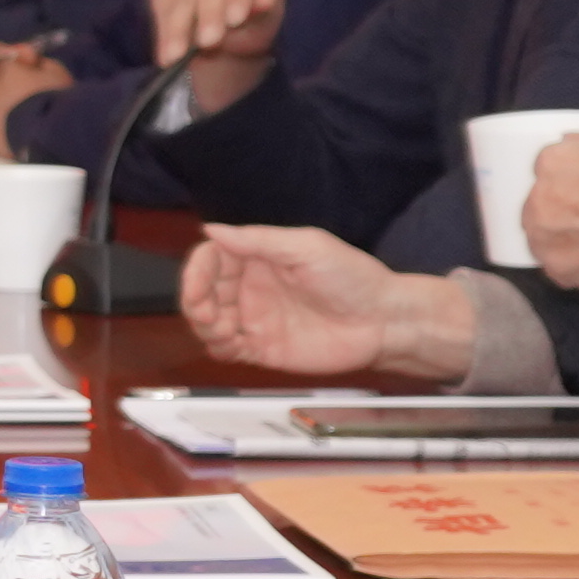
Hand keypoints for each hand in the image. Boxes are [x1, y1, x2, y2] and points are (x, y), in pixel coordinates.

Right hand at [145, 0, 288, 105]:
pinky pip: (162, 5)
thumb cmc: (253, 22)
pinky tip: (166, 54)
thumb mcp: (265, 22)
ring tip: (178, 56)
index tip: (235, 20)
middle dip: (208, 14)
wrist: (228, 33)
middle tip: (208, 43)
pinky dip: (164, 32)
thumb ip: (264, 9)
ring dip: (179, 27)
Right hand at [178, 225, 464, 380]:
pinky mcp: (263, 348)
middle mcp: (252, 287)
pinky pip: (226, 349)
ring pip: (208, 322)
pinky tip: (227, 344)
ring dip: (203, 326)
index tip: (198, 282)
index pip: (211, 258)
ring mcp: (256, 318)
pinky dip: (217, 347)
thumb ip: (258, 240)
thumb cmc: (354, 278)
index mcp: (259, 258)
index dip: (197, 269)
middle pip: (203, 291)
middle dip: (194, 300)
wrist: (384, 322)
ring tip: (221, 330)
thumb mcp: (306, 247)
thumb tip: (211, 229)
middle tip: (205, 312)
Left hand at [519, 123, 578, 290]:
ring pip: (543, 234)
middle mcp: (538, 198)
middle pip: (540, 200)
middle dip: (560, 205)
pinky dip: (573, 262)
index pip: (548, 166)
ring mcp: (543, 236)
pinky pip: (558, 263)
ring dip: (561, 234)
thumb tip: (572, 141)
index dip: (569, 175)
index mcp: (553, 161)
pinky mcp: (556, 267)